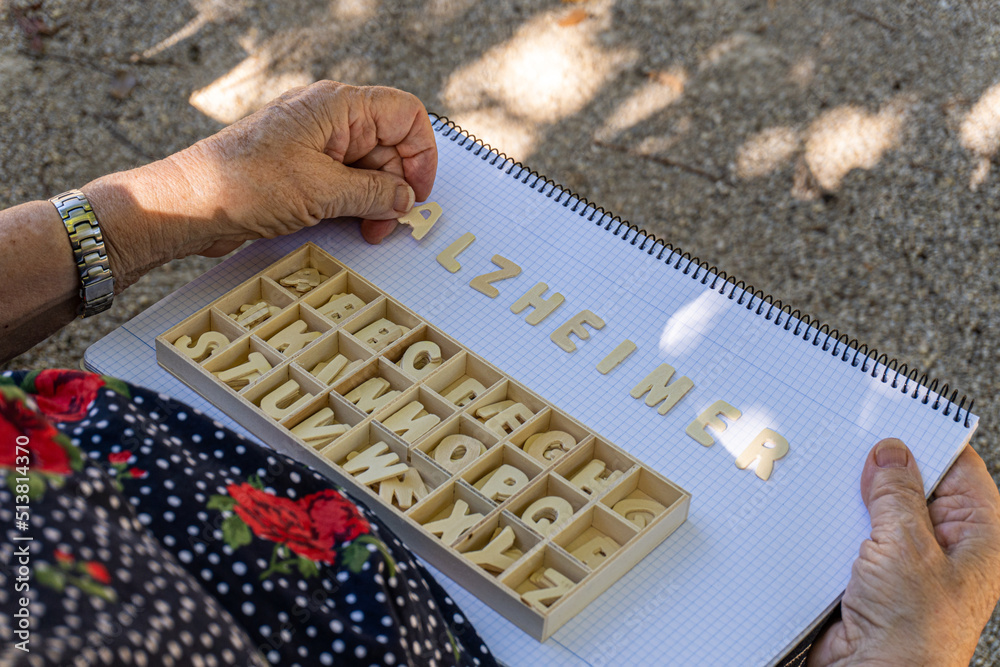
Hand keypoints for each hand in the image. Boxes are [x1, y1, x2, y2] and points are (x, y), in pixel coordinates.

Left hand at [84, 81, 436, 286]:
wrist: (189, 204)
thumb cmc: (242, 183)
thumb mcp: (322, 191)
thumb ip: (374, 193)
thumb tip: (405, 198)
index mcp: (338, 107)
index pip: (405, 115)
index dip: (421, 154)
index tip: (417, 192)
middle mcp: (331, 121)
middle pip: (390, 147)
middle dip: (396, 186)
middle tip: (389, 222)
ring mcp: (318, 147)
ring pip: (370, 170)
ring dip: (376, 202)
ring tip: (368, 229)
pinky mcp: (305, 172)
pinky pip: (346, 185)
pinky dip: (355, 206)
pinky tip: (350, 226)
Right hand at [808, 440, 999, 665]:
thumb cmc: (914, 634)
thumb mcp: (908, 547)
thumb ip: (897, 495)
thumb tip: (892, 454)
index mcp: (976, 537)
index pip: (959, 469)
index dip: (928, 441)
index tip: (894, 415)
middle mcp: (943, 546)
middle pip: (913, 486)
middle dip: (881, 470)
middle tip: (852, 445)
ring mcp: (905, 561)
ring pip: (877, 510)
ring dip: (853, 501)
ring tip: (832, 482)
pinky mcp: (869, 575)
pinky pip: (851, 536)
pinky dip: (832, 525)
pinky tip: (817, 513)